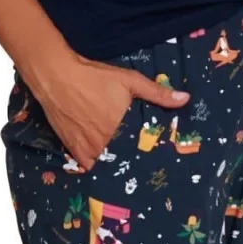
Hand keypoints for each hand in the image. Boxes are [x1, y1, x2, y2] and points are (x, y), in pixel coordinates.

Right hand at [32, 55, 188, 172]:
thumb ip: (158, 93)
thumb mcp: (130, 80)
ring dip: (116, 165)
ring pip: (108, 165)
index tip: (160, 158)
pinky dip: (97, 166)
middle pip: (125, 160)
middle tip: (146, 163)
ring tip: (127, 165)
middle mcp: (105, 144)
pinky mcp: (74, 150)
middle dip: (134, 161)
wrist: (56, 76)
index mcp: (122, 130)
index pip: (142, 152)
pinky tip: (105, 163)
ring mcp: (88, 149)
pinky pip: (89, 166)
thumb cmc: (94, 78)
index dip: (150, 155)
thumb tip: (186, 99)